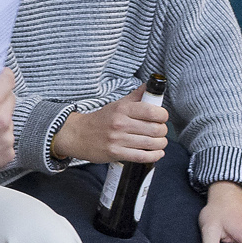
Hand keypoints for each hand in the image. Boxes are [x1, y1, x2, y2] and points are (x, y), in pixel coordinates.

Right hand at [54, 94, 169, 165]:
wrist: (78, 135)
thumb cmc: (101, 120)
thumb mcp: (117, 104)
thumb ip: (135, 96)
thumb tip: (150, 86)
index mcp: (123, 109)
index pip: (152, 111)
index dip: (163, 115)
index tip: (163, 118)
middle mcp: (121, 123)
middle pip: (155, 129)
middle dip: (163, 131)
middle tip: (162, 131)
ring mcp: (118, 140)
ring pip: (151, 143)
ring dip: (161, 144)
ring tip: (160, 142)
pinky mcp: (116, 153)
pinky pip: (142, 156)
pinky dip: (154, 156)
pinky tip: (157, 153)